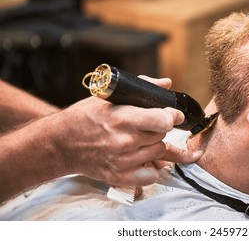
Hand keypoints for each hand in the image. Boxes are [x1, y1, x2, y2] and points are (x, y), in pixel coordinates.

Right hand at [53, 76, 201, 187]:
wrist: (62, 143)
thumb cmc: (85, 117)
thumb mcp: (110, 96)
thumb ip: (142, 87)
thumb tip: (166, 84)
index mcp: (124, 118)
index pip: (164, 120)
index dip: (173, 116)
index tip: (173, 115)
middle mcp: (125, 141)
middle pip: (162, 135)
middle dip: (158, 128)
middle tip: (144, 125)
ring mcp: (123, 161)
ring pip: (159, 152)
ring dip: (153, 145)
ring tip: (137, 139)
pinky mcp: (120, 177)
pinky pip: (151, 175)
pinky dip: (149, 167)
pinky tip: (139, 157)